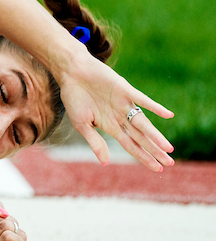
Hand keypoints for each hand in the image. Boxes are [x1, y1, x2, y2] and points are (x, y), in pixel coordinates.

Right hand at [57, 53, 174, 170]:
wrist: (71, 72)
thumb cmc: (73, 97)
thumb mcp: (81, 124)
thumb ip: (94, 141)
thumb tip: (105, 163)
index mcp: (110, 126)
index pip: (131, 145)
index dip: (143, 156)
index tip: (157, 168)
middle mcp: (120, 117)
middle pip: (141, 137)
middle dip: (155, 150)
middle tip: (170, 163)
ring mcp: (124, 104)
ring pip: (143, 123)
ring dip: (155, 135)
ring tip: (168, 148)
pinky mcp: (124, 90)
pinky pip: (142, 100)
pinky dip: (154, 107)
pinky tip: (168, 115)